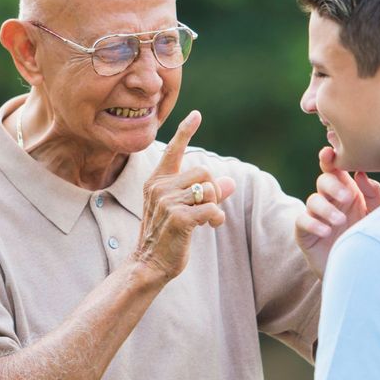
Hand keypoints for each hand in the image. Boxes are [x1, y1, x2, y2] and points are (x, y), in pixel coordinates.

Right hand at [133, 111, 235, 280]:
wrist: (148, 264)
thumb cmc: (166, 237)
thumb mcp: (183, 210)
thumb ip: (203, 193)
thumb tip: (230, 183)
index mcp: (157, 182)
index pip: (173, 151)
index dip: (185, 132)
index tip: (196, 115)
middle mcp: (159, 188)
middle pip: (203, 171)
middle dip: (212, 189)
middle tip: (208, 208)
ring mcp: (167, 202)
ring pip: (208, 188)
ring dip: (215, 205)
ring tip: (209, 220)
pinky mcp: (179, 218)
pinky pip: (211, 208)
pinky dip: (217, 217)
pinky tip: (211, 226)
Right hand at [295, 146, 379, 276]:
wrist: (359, 272)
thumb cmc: (368, 238)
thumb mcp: (377, 215)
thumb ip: (373, 194)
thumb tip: (360, 174)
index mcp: (346, 191)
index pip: (335, 170)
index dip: (329, 159)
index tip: (330, 152)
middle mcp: (330, 200)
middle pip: (323, 181)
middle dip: (333, 185)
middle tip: (347, 197)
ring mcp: (316, 216)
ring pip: (313, 200)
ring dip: (326, 208)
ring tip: (340, 221)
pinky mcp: (305, 233)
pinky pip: (302, 221)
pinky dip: (313, 224)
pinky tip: (326, 231)